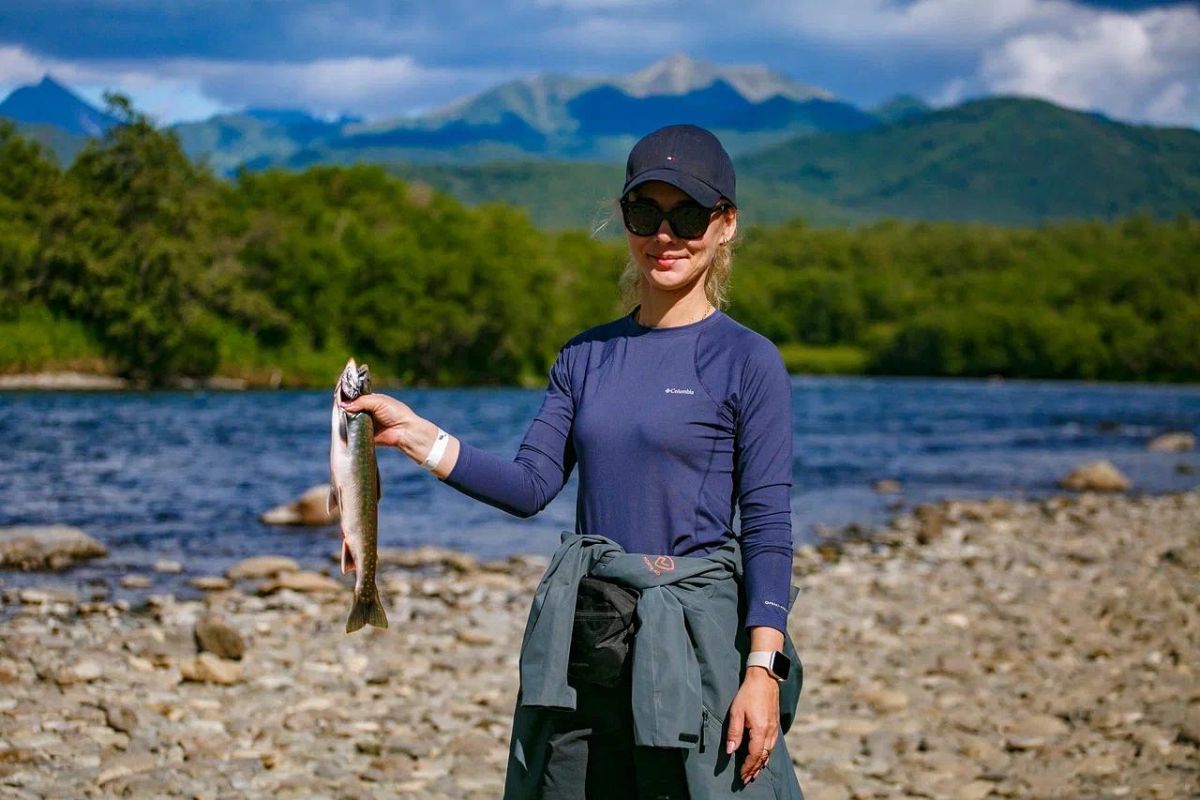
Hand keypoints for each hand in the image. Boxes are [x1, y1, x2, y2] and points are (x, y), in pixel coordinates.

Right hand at [339, 392, 418, 449]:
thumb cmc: (396, 412)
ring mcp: (365, 423)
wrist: (405, 431)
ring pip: (350, 420)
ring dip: (345, 418)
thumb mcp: (378, 401)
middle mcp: (367, 411)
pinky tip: (342, 427)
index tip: (338, 393)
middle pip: (351, 408)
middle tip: (336, 405)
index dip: (347, 395)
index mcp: (371, 400)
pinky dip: (348, 430)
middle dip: (344, 407)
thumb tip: (343, 405)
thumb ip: (361, 401)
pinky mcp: (364, 435)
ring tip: (338, 415)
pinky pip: (353, 432)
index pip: (355, 396)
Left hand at [725, 668, 779, 784]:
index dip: (748, 767)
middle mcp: (770, 732)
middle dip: (755, 769)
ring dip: (761, 763)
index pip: (754, 755)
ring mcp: (775, 728)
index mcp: (760, 730)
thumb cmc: (748, 693)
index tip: (741, 775)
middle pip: (763, 757)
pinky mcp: (776, 724)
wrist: (764, 678)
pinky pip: (773, 745)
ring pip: (769, 752)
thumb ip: (734, 733)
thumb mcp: (736, 712)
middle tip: (747, 779)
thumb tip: (730, 751)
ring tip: (754, 772)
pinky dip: (767, 754)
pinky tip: (764, 757)